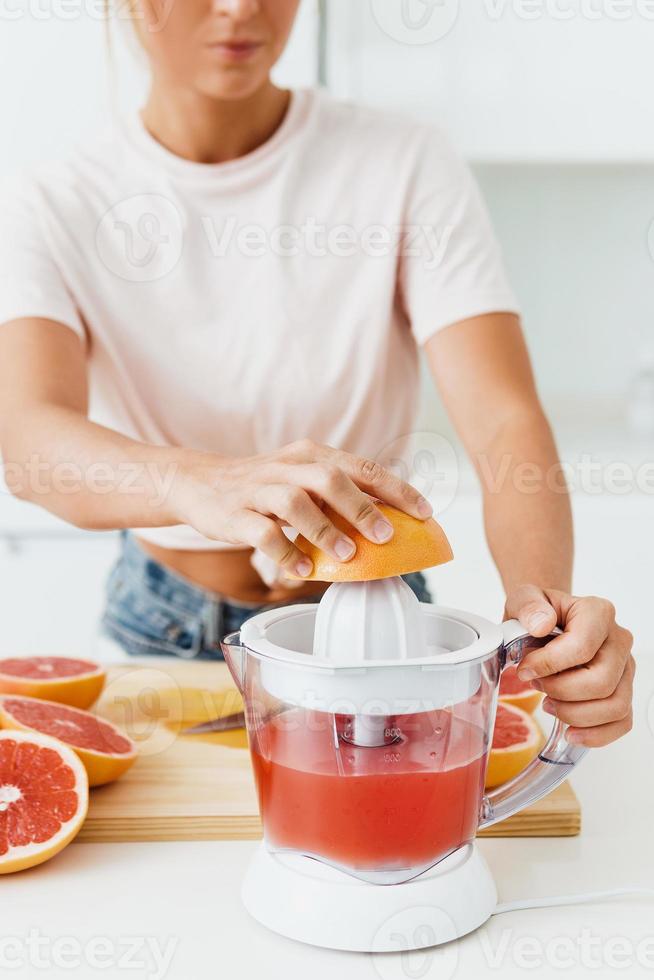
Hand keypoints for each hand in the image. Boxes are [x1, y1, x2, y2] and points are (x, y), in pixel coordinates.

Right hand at [172, 438, 432, 579]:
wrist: (198, 483)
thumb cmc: (262, 487)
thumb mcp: (300, 479)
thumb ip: (337, 495)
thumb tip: (387, 525)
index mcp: (310, 455)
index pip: (361, 466)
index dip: (395, 488)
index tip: (424, 512)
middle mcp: (287, 467)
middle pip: (330, 479)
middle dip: (362, 508)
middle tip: (387, 536)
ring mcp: (259, 490)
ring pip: (295, 503)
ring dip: (325, 530)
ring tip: (347, 555)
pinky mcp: (235, 515)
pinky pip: (262, 534)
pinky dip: (286, 553)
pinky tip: (304, 570)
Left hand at [504, 585, 634, 747]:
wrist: (547, 621)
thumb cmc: (539, 613)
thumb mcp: (523, 598)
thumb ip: (528, 606)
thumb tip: (541, 624)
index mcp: (597, 612)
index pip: (582, 647)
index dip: (549, 665)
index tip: (525, 670)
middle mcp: (618, 640)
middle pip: (601, 682)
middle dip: (561, 691)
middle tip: (536, 685)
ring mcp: (624, 667)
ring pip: (615, 706)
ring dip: (575, 714)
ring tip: (549, 704)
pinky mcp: (623, 690)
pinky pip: (621, 721)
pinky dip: (595, 734)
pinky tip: (570, 730)